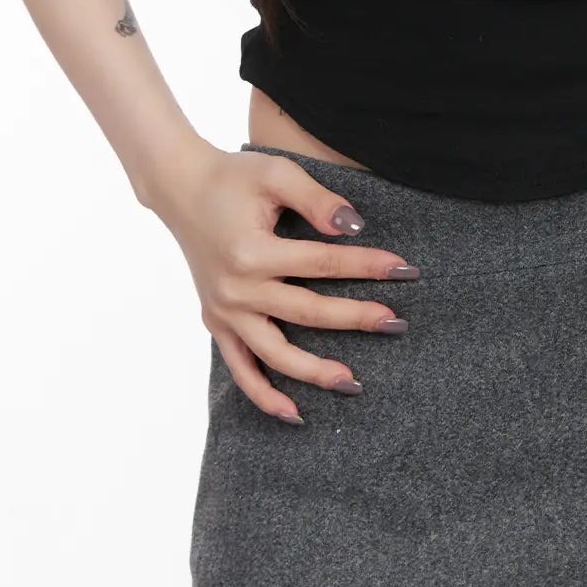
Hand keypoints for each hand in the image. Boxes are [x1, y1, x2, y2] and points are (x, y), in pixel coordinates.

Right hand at [153, 141, 421, 424]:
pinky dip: (263, 394)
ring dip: (315, 371)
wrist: (181, 189)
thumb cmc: (233, 177)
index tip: (404, 269)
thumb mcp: (277, 173)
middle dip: (357, 318)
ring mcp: (224, 311)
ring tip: (353, 382)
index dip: (366, 266)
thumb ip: (317, 200)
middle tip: (397, 323)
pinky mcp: (216, 321)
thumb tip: (355, 227)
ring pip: (276, 354)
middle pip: (308, 312)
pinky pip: (241, 368)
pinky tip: (294, 412)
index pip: (323, 264)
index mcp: (253, 252)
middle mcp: (237, 289)